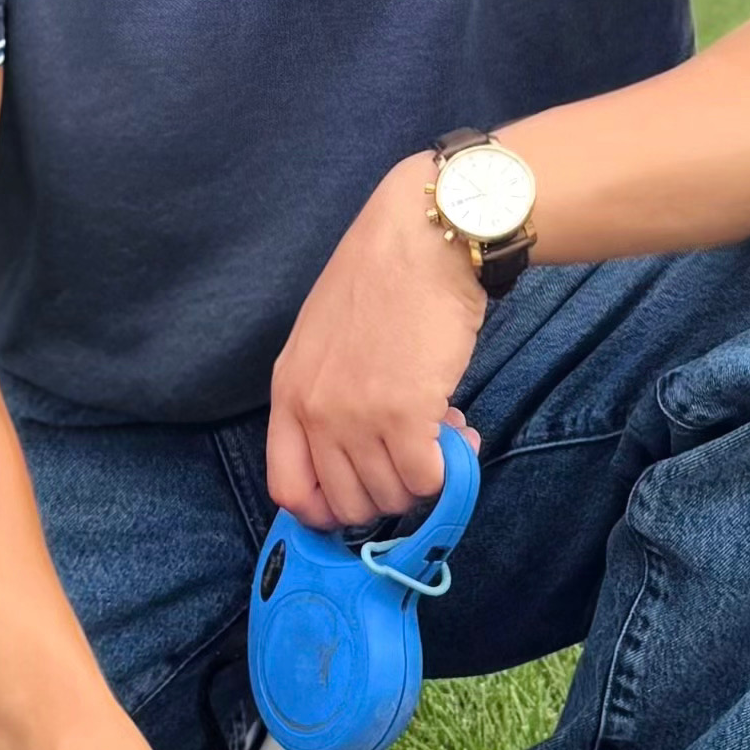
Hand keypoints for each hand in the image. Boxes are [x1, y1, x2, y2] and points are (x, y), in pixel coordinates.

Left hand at [267, 156, 484, 530]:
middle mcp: (316, 411)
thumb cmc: (380, 278)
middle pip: (346, 502)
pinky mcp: (407, 413)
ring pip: (391, 495)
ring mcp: (359, 416)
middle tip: (413, 458)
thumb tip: (367, 453)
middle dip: (386, 494)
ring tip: (443, 435)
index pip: (287, 488)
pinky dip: (451, 469)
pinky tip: (461, 434)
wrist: (421, 240)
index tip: (359, 498)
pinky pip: (428, 479)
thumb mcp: (324, 339)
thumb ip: (332, 397)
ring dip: (423, 479)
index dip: (325, 510)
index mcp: (289, 392)